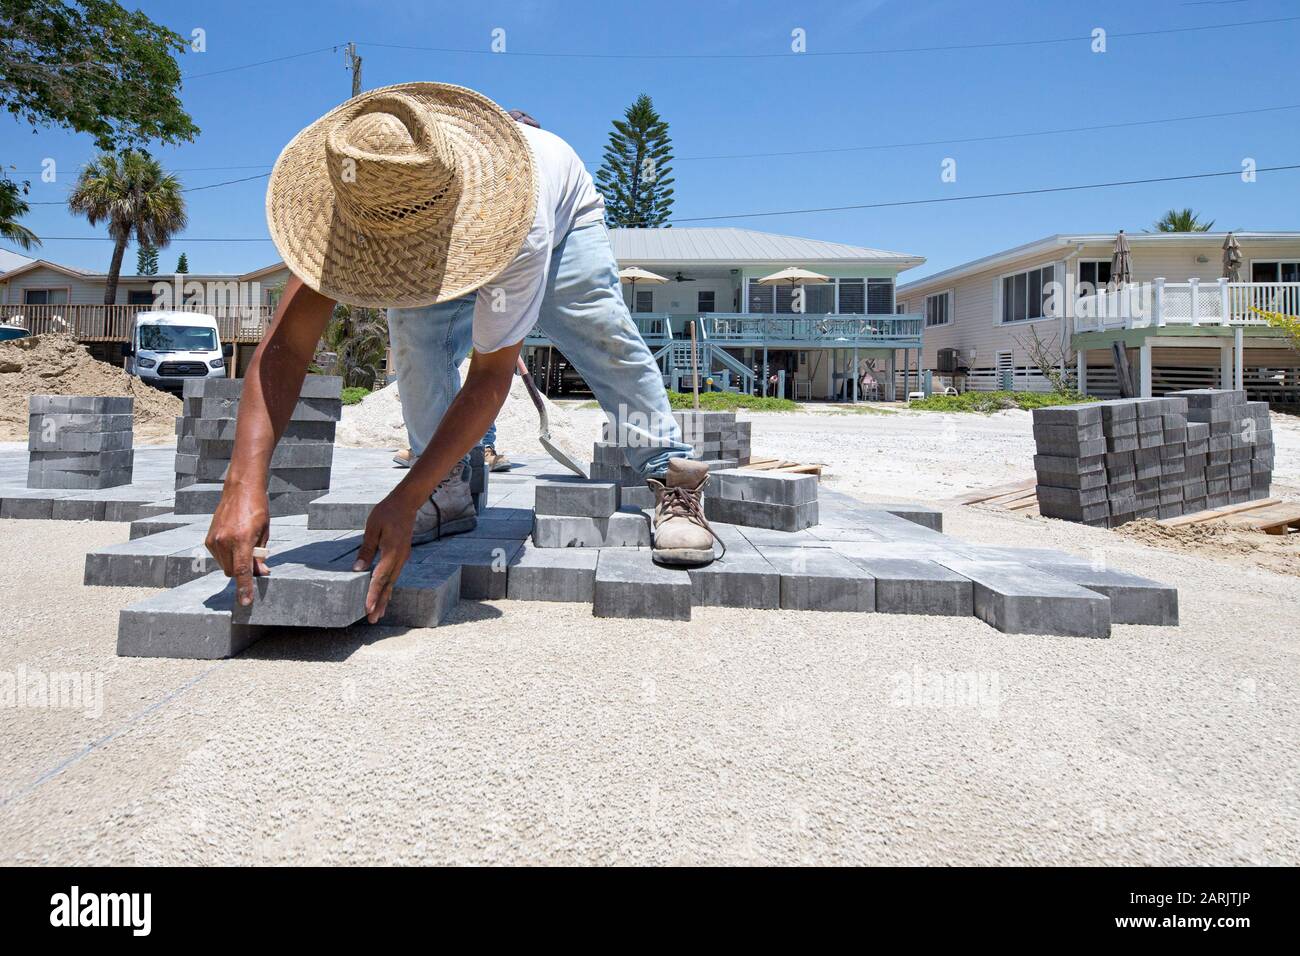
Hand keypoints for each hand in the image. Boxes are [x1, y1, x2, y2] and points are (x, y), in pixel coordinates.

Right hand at [205, 484, 271, 606]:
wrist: (240, 490)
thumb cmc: (257, 509)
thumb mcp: (264, 533)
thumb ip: (260, 555)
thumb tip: (260, 574)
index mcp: (241, 540)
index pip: (243, 571)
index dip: (245, 588)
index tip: (245, 602)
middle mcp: (224, 541)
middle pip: (233, 572)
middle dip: (244, 573)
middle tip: (256, 561)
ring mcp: (214, 541)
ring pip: (225, 566)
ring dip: (236, 564)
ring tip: (245, 546)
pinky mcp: (208, 540)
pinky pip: (219, 558)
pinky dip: (228, 556)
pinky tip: (235, 542)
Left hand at [352, 491, 416, 623]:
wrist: (406, 503)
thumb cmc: (387, 512)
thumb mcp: (372, 528)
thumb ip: (366, 549)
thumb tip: (358, 569)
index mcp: (391, 552)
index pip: (380, 577)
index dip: (373, 594)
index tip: (367, 608)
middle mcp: (399, 558)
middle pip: (388, 585)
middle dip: (380, 603)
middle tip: (373, 619)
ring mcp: (402, 558)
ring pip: (392, 582)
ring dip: (385, 598)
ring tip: (379, 613)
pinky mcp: (402, 556)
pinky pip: (394, 576)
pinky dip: (388, 588)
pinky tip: (384, 595)